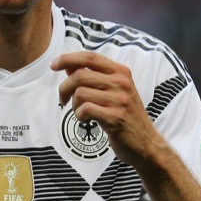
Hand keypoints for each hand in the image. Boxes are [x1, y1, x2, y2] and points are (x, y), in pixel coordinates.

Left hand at [51, 51, 161, 167]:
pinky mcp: (115, 118)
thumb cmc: (126, 116)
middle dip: (64, 88)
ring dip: (74, 105)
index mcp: (121, 72)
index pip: (89, 57)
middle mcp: (121, 82)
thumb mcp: (114, 91)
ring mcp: (120, 100)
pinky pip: (85, 110)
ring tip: (82, 113)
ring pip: (80, 93)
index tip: (53, 65)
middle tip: (63, 100)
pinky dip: (80, 116)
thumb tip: (68, 66)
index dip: (68, 58)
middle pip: (80, 75)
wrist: (146, 143)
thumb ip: (93, 77)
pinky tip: (87, 121)